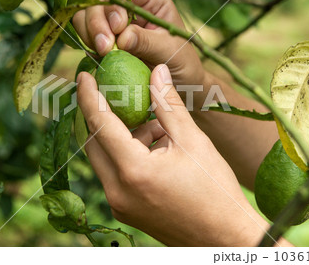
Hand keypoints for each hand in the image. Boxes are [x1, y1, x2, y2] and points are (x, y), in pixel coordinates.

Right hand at [73, 0, 204, 85]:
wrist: (180, 85)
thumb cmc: (182, 63)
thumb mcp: (170, 50)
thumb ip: (147, 41)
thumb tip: (121, 38)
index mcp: (148, 0)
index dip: (114, 4)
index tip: (118, 27)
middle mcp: (128, 8)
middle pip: (98, 0)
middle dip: (96, 21)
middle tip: (104, 46)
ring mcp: (113, 25)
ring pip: (86, 16)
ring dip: (89, 33)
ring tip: (102, 53)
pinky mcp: (104, 43)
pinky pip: (85, 37)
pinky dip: (87, 46)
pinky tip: (99, 58)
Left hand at [76, 64, 270, 245]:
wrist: (224, 237)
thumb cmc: (215, 189)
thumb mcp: (193, 141)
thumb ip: (168, 104)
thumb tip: (156, 71)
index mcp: (134, 171)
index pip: (99, 124)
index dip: (88, 95)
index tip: (84, 75)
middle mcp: (117, 190)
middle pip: (94, 142)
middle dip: (101, 114)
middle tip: (112, 93)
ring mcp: (118, 204)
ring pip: (103, 158)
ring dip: (119, 136)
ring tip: (155, 128)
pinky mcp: (124, 210)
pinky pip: (113, 173)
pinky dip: (125, 154)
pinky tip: (153, 147)